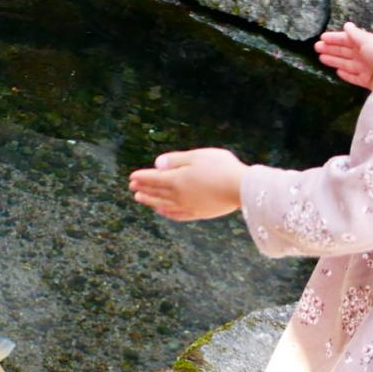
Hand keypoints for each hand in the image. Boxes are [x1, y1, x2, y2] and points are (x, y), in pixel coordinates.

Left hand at [129, 148, 246, 220]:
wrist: (241, 188)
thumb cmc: (221, 167)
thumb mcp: (197, 156)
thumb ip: (175, 160)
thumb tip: (156, 164)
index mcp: (177, 179)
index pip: (154, 178)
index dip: (142, 177)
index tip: (132, 177)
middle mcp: (179, 195)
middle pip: (157, 192)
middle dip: (143, 189)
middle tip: (132, 188)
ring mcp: (188, 206)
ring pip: (163, 204)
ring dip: (150, 201)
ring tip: (140, 199)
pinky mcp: (198, 213)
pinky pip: (177, 215)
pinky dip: (166, 213)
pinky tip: (162, 212)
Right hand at [314, 21, 372, 88]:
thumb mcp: (367, 40)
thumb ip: (355, 34)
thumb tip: (347, 25)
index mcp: (364, 43)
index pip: (346, 39)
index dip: (334, 38)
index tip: (322, 37)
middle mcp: (364, 55)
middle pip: (344, 51)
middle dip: (330, 48)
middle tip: (317, 47)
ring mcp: (365, 68)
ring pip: (345, 63)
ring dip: (333, 60)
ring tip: (321, 58)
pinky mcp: (366, 81)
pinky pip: (353, 77)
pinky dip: (345, 75)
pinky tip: (338, 72)